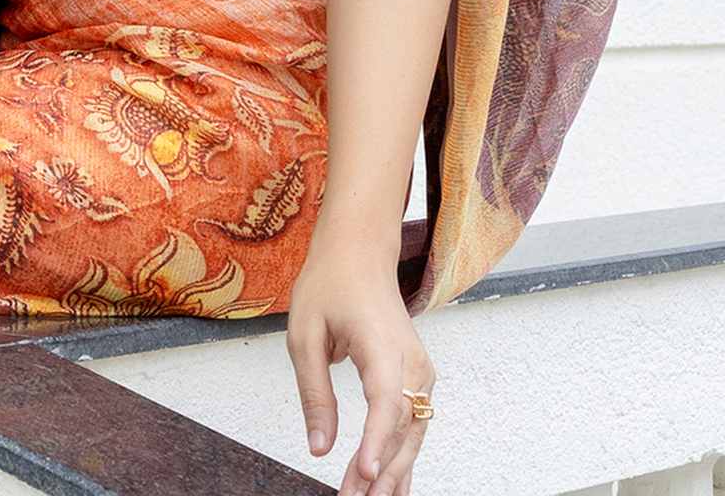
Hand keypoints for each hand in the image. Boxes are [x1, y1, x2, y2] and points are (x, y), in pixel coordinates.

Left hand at [285, 228, 436, 495]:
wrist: (360, 252)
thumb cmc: (330, 285)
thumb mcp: (304, 334)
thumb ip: (314, 392)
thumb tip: (320, 447)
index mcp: (381, 343)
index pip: (386, 401)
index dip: (377, 441)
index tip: (365, 473)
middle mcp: (411, 361)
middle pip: (403, 427)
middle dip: (381, 472)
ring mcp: (420, 371)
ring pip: (413, 434)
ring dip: (392, 472)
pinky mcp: (418, 378)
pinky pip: (413, 425)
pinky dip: (401, 456)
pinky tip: (389, 487)